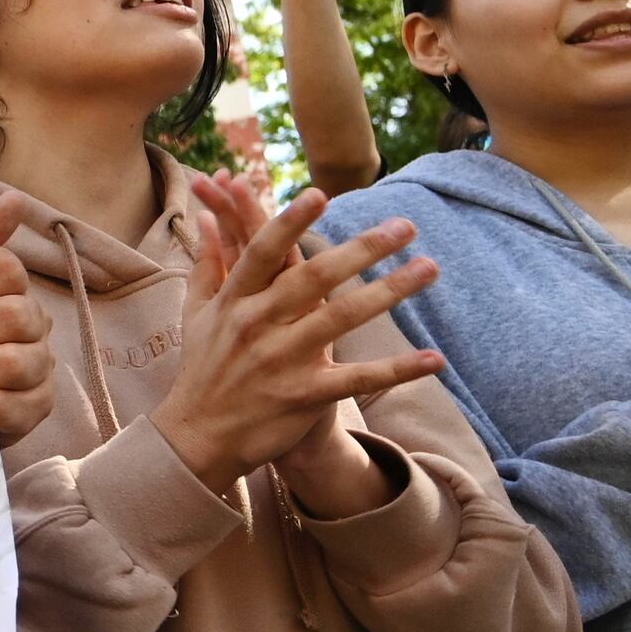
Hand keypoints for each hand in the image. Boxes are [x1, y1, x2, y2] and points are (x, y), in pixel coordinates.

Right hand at [146, 172, 447, 493]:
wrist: (198, 438)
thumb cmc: (202, 368)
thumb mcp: (197, 312)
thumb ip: (207, 260)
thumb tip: (206, 214)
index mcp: (235, 301)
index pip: (262, 252)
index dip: (289, 222)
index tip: (320, 193)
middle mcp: (258, 325)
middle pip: (314, 278)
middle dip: (362, 248)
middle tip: (404, 225)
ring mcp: (282, 361)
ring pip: (341, 319)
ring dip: (389, 292)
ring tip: (428, 267)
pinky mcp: (303, 396)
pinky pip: (357, 380)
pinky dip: (397, 371)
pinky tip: (433, 358)